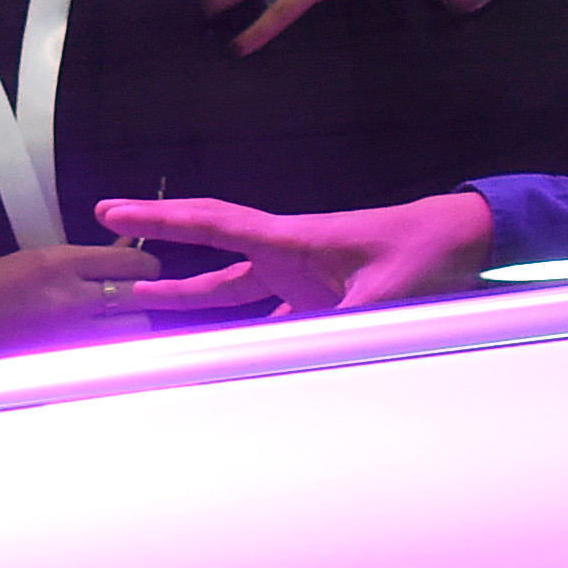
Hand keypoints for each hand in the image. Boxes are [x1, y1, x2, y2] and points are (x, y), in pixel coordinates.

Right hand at [0, 241, 160, 361]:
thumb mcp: (26, 262)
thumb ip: (73, 264)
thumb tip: (116, 264)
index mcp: (56, 264)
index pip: (131, 261)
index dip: (145, 267)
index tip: (143, 270)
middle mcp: (69, 298)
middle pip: (143, 296)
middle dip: (143, 297)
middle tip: (133, 299)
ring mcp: (70, 335)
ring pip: (135, 331)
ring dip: (131, 327)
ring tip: (113, 326)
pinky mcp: (66, 363)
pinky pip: (110, 356)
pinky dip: (110, 350)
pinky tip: (96, 346)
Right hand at [91, 190, 492, 315]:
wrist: (460, 240)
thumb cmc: (422, 253)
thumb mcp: (385, 295)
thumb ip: (342, 328)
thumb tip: (307, 356)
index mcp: (289, 241)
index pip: (210, 225)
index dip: (159, 220)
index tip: (112, 211)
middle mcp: (284, 255)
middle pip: (206, 253)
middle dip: (157, 246)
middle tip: (108, 236)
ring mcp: (298, 276)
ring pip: (229, 286)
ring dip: (188, 294)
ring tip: (143, 299)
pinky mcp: (317, 298)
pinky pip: (266, 317)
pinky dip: (241, 333)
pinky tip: (222, 352)